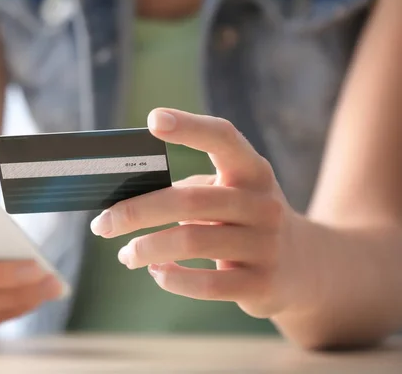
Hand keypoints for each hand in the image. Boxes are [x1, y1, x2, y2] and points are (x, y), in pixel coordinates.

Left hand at [90, 108, 310, 318]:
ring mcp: (266, 245)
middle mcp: (263, 203)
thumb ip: (189, 192)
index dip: (190, 127)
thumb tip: (123, 204)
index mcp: (252, 171)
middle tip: (102, 224)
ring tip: (127, 255)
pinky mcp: (261, 284)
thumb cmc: (244, 222)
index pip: (224, 139)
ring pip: (191, 242)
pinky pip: (205, 283)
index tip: (153, 120)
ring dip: (146, 249)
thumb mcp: (230, 196)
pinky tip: (158, 273)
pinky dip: (171, 278)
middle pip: (189, 201)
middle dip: (136, 212)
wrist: (304, 266)